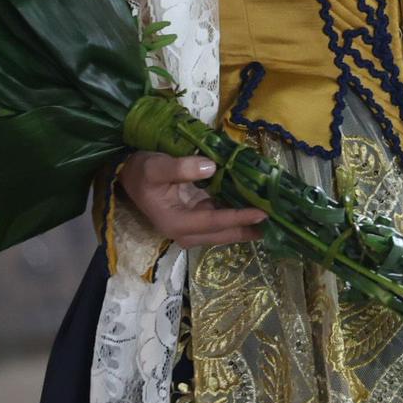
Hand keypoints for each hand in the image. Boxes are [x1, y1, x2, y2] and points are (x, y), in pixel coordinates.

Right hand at [117, 152, 265, 246]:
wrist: (126, 175)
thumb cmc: (141, 172)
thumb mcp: (156, 167)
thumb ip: (182, 168)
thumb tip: (212, 167)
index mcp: (176, 223)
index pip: (214, 222)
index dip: (239, 218)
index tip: (262, 213)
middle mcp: (184, 232)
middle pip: (222, 234)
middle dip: (248, 230)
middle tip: (277, 224)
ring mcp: (189, 228)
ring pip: (222, 232)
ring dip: (243, 226)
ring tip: (270, 221)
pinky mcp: (193, 219)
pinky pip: (218, 222)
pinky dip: (235, 218)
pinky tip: (252, 210)